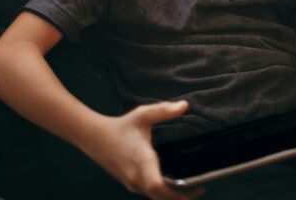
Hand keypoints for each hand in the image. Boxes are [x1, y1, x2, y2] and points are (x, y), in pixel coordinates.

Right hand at [81, 100, 203, 199]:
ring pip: (155, 198)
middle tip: (200, 190)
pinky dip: (163, 194)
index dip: (175, 192)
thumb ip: (163, 110)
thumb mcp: (143, 115)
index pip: (157, 186)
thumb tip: (184, 105)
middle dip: (181, 197)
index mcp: (141, 160)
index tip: (194, 188)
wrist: (95, 138)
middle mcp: (136, 177)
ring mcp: (132, 183)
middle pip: (160, 197)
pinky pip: (149, 194)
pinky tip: (174, 187)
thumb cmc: (121, 126)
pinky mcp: (130, 184)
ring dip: (172, 197)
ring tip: (191, 189)